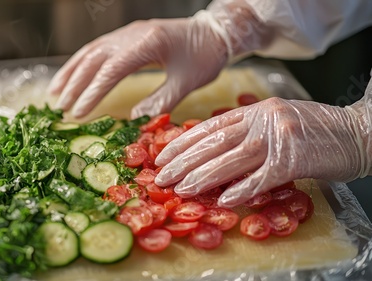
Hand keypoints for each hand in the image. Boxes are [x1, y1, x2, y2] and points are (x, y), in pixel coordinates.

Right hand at [48, 2, 269, 118]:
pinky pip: (98, 48)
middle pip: (94, 59)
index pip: (111, 70)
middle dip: (75, 83)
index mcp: (148, 43)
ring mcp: (128, 33)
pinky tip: (73, 76)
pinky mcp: (127, 36)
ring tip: (54, 92)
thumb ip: (162, 100)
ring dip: (71, 71)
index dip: (92, 92)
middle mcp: (132, 34)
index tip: (78, 112)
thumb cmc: (205, 57)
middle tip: (60, 107)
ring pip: (91, 51)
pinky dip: (82, 63)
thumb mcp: (188, 82)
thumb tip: (134, 119)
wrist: (214, 33)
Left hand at [154, 97, 371, 207]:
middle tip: (161, 177)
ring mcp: (278, 139)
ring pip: (231, 160)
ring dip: (203, 177)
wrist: (357, 132)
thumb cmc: (314, 130)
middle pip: (214, 143)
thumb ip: (245, 133)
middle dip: (183, 162)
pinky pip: (262, 178)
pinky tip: (223, 199)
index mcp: (254, 110)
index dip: (182, 142)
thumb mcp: (274, 120)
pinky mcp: (294, 160)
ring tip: (181, 189)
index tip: (161, 155)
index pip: (209, 127)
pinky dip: (242, 189)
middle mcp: (262, 120)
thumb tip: (211, 154)